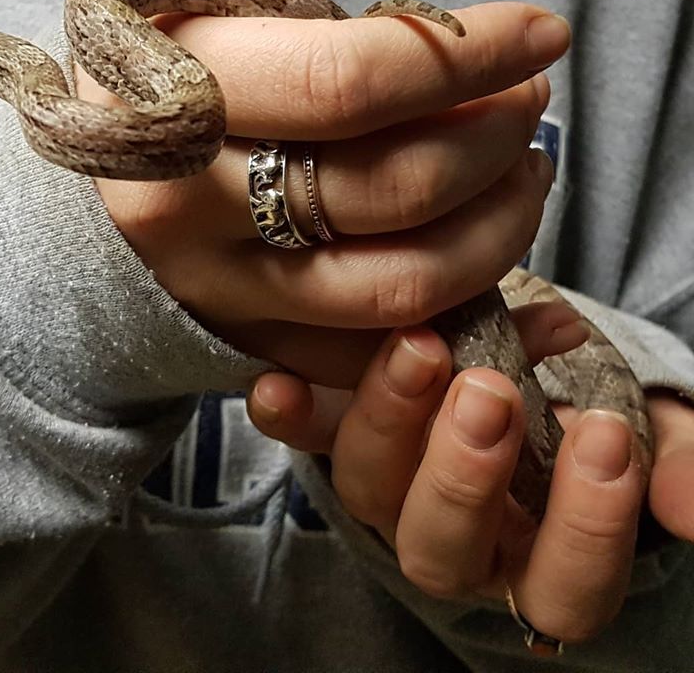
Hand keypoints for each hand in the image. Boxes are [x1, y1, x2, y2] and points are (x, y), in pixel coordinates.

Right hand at [79, 0, 566, 385]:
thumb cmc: (146, 79)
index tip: (541, 31)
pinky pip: (381, 352)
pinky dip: (458, 308)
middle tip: (529, 99)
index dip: (467, 53)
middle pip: (392, 188)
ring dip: (500, 225)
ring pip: (404, 284)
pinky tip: (483, 246)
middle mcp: (192, 214)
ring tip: (523, 169)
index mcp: (173, 105)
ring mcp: (226, 293)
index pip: (349, 82)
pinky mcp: (254, 347)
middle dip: (496, 137)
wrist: (89, 197)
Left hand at [247, 308, 693, 643]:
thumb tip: (689, 506)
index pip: (560, 586)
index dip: (584, 526)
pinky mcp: (335, 431)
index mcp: (533, 550)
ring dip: (389, 423)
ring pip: (368, 492)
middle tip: (491, 392)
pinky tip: (277, 385)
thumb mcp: (634, 417)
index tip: (606, 436)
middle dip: (465, 476)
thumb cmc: (578, 393)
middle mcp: (450, 535)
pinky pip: (300, 436)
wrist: (509, 342)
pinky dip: (287, 413)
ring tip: (421, 349)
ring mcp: (384, 487)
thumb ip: (666, 457)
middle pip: (440, 551)